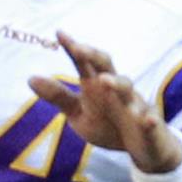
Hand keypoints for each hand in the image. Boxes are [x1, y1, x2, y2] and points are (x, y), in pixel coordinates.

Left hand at [29, 32, 181, 174]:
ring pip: (128, 90)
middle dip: (94, 56)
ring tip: (105, 81)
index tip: (59, 34)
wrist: (143, 147)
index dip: (73, 48)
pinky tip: (147, 121)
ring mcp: (135, 106)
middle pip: (107, 67)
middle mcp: (116, 90)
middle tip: (79, 49)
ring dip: (117, 84)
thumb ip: (59, 96)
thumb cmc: (108, 125)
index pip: (84, 63)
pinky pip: (151, 122)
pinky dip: (149, 120)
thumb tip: (30, 78)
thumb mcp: (78, 113)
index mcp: (97, 85)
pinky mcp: (150, 126)